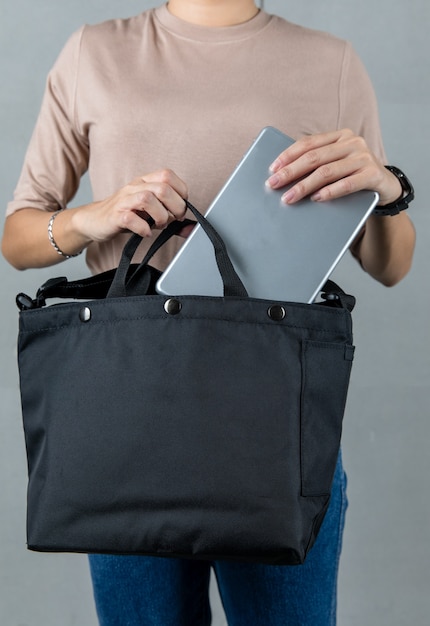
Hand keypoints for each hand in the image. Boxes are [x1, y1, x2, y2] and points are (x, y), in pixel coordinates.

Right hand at [75, 169, 187, 242]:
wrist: (94, 221)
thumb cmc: (126, 216)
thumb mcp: (151, 215)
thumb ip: (172, 220)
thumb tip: (192, 228)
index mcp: (145, 182)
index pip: (168, 175)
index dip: (180, 192)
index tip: (180, 208)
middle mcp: (135, 187)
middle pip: (162, 188)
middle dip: (175, 207)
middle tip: (173, 220)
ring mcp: (124, 200)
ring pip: (148, 199)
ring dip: (160, 216)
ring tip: (158, 225)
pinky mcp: (115, 215)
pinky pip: (131, 219)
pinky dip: (143, 228)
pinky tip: (145, 232)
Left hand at [265, 129, 401, 206]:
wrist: (385, 186)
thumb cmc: (353, 175)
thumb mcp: (336, 164)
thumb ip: (317, 164)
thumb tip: (283, 175)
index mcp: (340, 136)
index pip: (308, 143)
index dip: (288, 155)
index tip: (272, 169)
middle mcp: (352, 142)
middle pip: (314, 157)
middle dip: (290, 172)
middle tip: (273, 184)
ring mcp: (363, 157)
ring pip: (327, 171)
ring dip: (304, 186)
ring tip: (289, 197)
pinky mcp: (372, 174)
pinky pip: (347, 183)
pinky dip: (329, 191)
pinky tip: (316, 198)